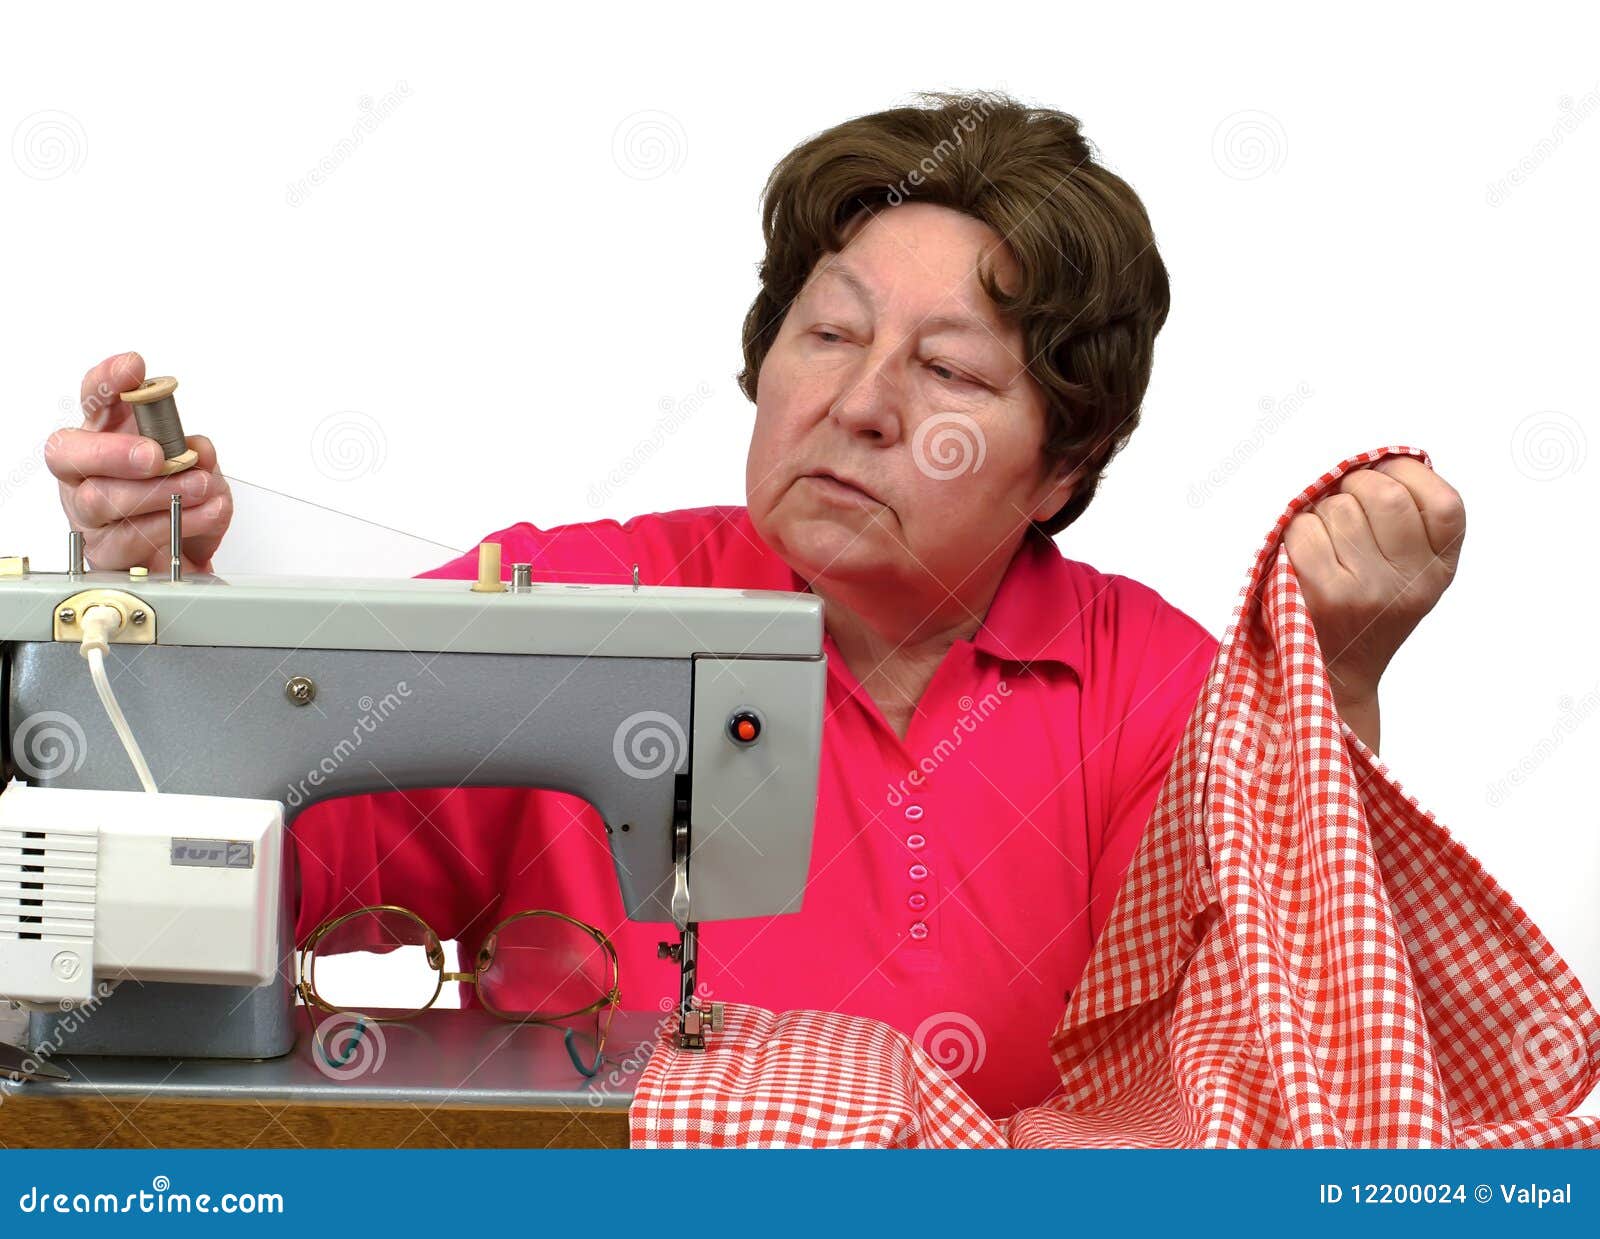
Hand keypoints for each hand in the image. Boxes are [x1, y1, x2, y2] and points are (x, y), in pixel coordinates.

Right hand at [45, 352, 232, 572]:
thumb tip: (197, 448)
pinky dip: (173, 522)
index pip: (95, 401)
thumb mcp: (201, 470)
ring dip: (158, 490)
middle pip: (67, 453)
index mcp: (108, 439)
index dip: (107, 382)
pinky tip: (203, 513)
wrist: (190, 556)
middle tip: (155, 454)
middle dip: (113, 450)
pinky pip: (129, 538)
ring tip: (200, 486)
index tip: (133, 367)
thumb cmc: (183, 503)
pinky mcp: (104, 551)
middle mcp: (87, 473)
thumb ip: (197, 453)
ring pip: (100, 498)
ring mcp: (89, 514)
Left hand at [1284, 457, 1465, 704]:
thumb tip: (1384, 459)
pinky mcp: (1326, 595)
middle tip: (1345, 503)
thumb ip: (1410, 521)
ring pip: (1337, 508)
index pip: (1442, 500)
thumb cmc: (1365, 607)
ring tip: (1326, 540)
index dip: (1407, 474)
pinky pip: (1303, 529)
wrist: (1336, 674)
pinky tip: (1304, 555)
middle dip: (1355, 486)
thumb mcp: (1409, 571)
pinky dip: (1296, 532)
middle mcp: (1411, 582)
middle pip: (1382, 493)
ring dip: (1321, 512)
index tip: (1386, 478)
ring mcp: (1369, 590)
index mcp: (1439, 569)